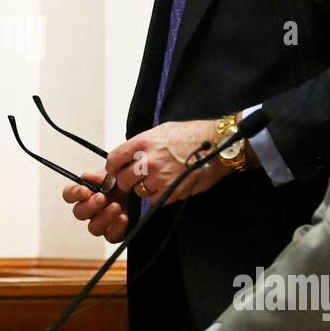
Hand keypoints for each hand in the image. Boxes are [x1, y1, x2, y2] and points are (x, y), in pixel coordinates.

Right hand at [62, 173, 129, 243]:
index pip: (69, 195)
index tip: (85, 191)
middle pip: (79, 213)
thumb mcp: (114, 173)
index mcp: (87, 192)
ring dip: (104, 217)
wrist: (143, 188)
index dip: (74, 194)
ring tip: (117, 207)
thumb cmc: (125, 181)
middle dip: (89, 206)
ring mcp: (103, 222)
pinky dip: (116, 228)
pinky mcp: (115, 232)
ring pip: (93, 228)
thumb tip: (86, 177)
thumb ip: (99, 175)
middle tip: (101, 198)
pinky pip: (110, 237)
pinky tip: (124, 217)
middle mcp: (92, 209)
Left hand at [106, 119, 228, 202]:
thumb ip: (141, 145)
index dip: (112, 168)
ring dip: (143, 188)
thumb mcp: (161, 131)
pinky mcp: (171, 192)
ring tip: (157, 179)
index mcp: (143, 143)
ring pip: (137, 191)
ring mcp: (159, 178)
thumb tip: (126, 156)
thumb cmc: (191, 135)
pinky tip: (167, 185)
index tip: (115, 171)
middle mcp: (147, 161)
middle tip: (136, 178)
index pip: (113, 159)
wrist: (217, 145)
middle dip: (127, 180)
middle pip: (123, 179)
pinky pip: (153, 199)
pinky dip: (157, 195)